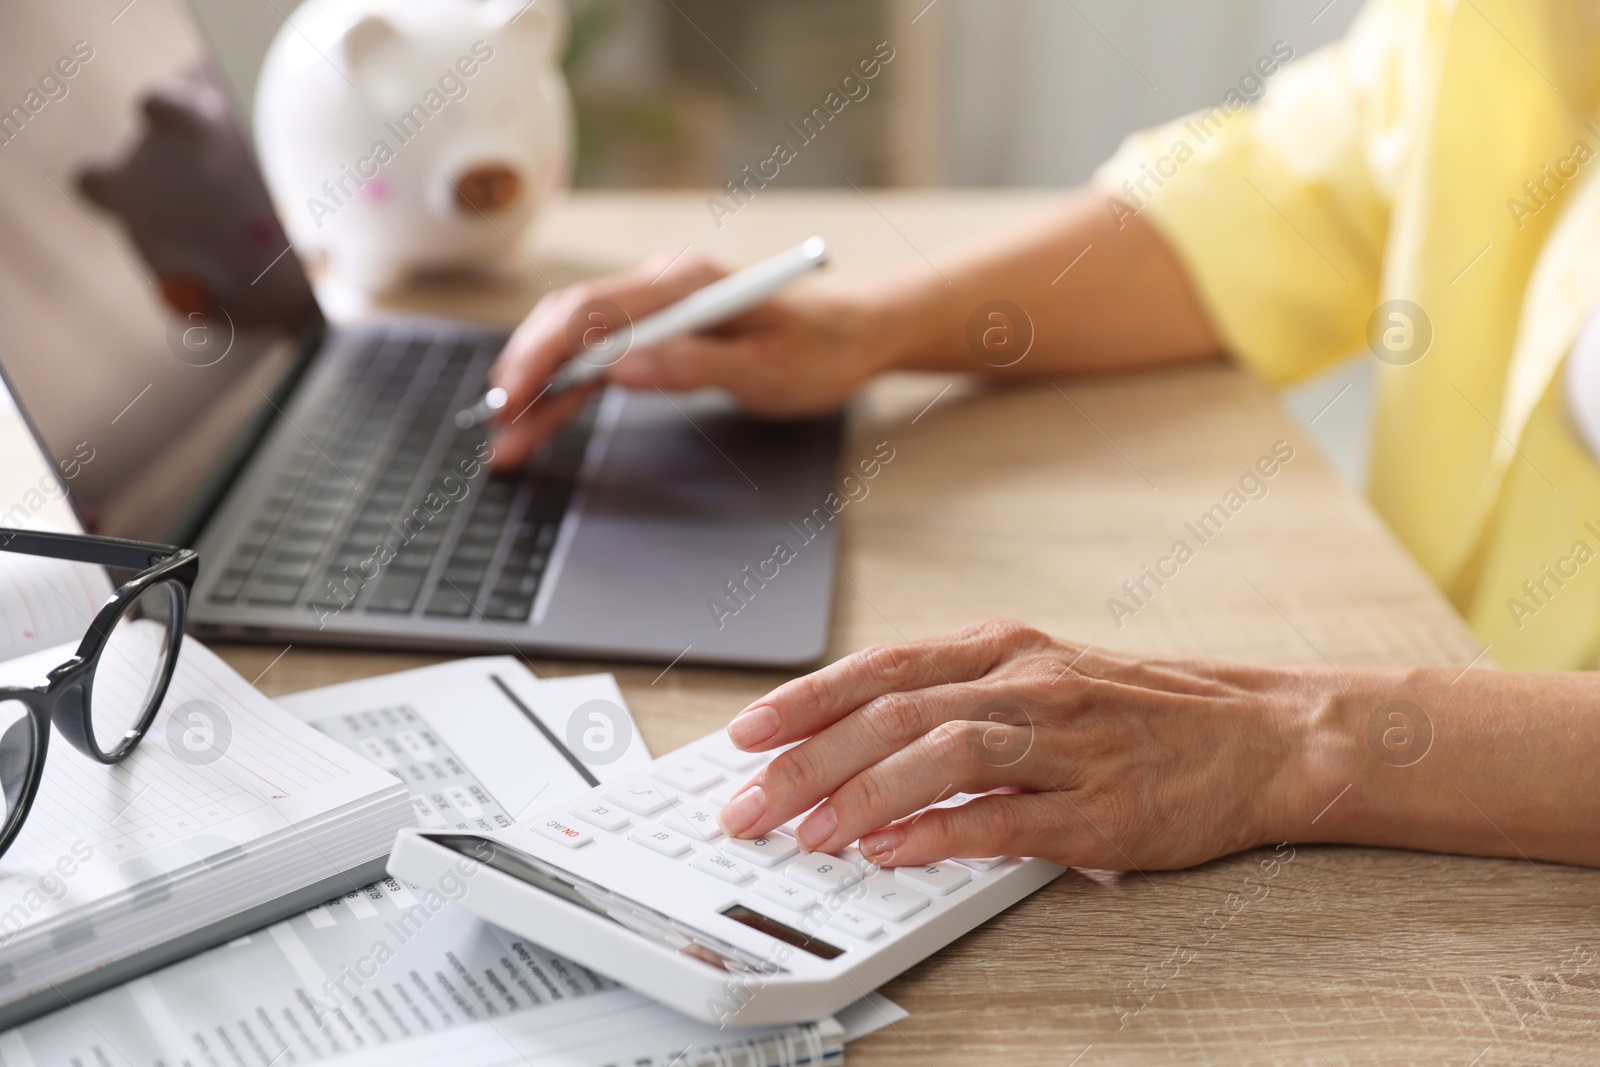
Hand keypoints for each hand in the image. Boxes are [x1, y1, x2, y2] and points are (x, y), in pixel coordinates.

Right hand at [486, 248, 896, 470]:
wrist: (855, 332)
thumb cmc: (820, 348)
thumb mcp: (766, 367)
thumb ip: (692, 365)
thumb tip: (620, 369)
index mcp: (684, 283)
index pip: (591, 311)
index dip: (543, 353)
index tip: (514, 395)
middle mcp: (661, 285)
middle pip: (569, 323)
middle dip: (525, 373)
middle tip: (497, 428)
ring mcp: (656, 307)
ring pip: (576, 344)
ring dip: (538, 388)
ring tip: (507, 440)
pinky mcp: (658, 332)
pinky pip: (599, 358)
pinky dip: (567, 389)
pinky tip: (539, 420)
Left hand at [715, 620, 1330, 870]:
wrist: (1258, 736)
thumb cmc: (1139, 711)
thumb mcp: (1038, 677)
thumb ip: (954, 698)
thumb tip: (853, 739)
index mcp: (1003, 649)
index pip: (881, 668)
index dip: (805, 700)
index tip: (745, 733)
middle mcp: (1028, 684)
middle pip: (894, 712)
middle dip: (808, 760)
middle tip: (749, 803)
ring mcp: (1066, 744)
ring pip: (944, 754)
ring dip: (863, 795)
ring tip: (809, 834)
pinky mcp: (1099, 808)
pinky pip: (1006, 818)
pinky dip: (940, 833)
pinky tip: (892, 851)